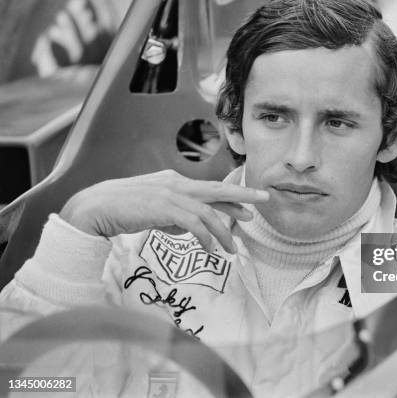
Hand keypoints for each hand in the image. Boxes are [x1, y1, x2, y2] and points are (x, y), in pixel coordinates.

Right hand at [59, 170, 269, 252]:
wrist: (95, 207)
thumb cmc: (122, 209)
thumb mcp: (154, 209)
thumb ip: (174, 215)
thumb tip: (192, 228)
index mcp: (175, 181)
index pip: (210, 190)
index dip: (231, 199)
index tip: (248, 208)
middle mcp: (177, 184)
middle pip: (218, 189)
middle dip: (243, 195)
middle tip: (264, 200)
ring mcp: (171, 194)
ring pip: (209, 213)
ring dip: (223, 233)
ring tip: (233, 251)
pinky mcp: (165, 208)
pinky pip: (195, 224)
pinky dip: (205, 238)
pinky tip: (210, 251)